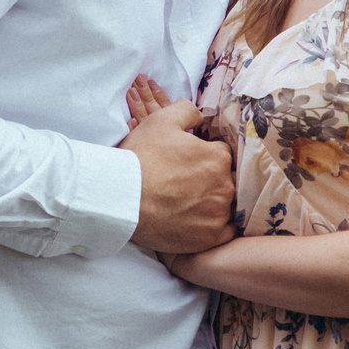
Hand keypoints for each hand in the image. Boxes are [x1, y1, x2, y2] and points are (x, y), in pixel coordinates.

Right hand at [120, 76, 234, 254]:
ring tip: (189, 204)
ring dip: (213, 204)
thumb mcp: (162, 120)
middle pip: (226, 180)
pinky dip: (214, 227)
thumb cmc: (141, 157)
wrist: (121, 198)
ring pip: (226, 206)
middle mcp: (225, 185)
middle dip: (212, 181)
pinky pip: (224, 232)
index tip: (188, 164)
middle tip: (187, 185)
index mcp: (218, 157)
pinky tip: (197, 222)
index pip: (221, 155)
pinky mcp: (209, 237)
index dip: (205, 157)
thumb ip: (188, 111)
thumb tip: (201, 117)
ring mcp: (218, 213)